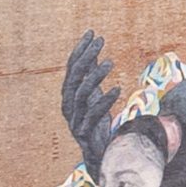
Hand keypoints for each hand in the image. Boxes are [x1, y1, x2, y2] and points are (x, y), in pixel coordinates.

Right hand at [60, 33, 119, 156]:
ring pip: (81, 94)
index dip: (80, 50)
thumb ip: (92, 79)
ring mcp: (74, 120)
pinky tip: (117, 89)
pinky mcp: (84, 133)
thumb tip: (94, 56)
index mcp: (70, 95)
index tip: (92, 32)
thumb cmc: (96, 123)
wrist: (98, 154)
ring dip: (95, 76)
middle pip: (74, 77)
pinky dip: (104, 101)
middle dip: (86, 56)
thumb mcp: (95, 97)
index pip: (72, 68)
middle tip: (100, 40)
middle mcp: (68, 106)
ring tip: (110, 62)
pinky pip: (92, 115)